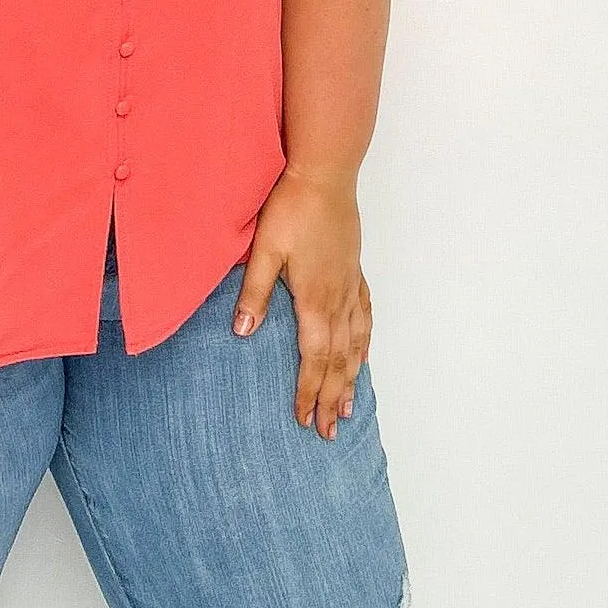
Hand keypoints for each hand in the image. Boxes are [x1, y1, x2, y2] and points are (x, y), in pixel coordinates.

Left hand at [230, 166, 372, 440]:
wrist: (326, 175)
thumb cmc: (292, 208)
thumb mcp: (264, 248)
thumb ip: (254, 292)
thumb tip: (243, 333)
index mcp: (314, 299)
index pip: (312, 358)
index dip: (308, 391)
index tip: (304, 420)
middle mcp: (338, 299)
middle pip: (338, 360)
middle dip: (331, 397)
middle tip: (329, 432)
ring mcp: (350, 286)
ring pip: (355, 344)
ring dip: (350, 379)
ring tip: (348, 408)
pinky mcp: (354, 272)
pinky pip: (365, 318)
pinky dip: (364, 343)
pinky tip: (363, 356)